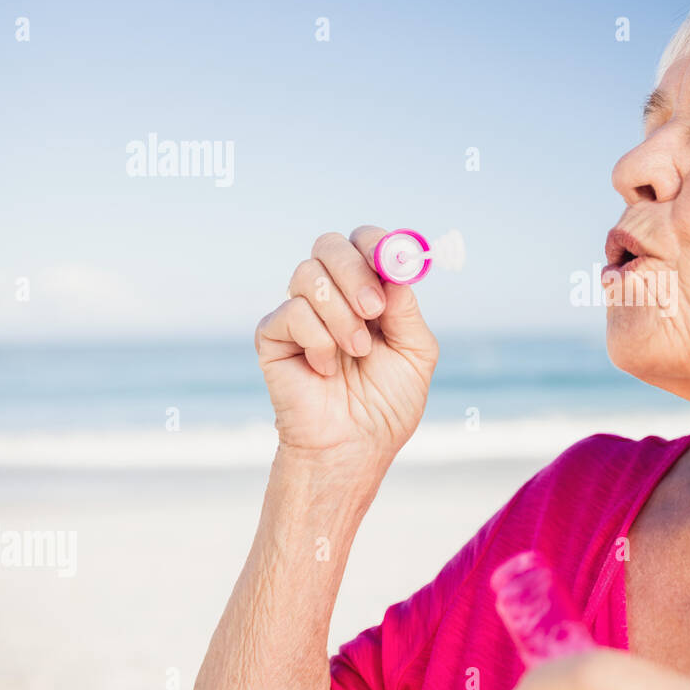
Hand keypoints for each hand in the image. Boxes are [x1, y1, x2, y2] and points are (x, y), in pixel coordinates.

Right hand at [255, 226, 438, 466]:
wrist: (355, 446)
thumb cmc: (387, 404)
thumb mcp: (416, 353)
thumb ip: (407, 310)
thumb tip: (396, 273)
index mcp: (368, 292)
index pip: (364, 243)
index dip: (377, 244)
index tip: (393, 263)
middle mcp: (332, 295)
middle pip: (330, 245)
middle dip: (356, 272)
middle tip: (374, 310)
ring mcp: (300, 312)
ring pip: (308, 274)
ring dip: (341, 316)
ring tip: (357, 354)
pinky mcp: (273, 334)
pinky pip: (292, 313)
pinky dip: (318, 342)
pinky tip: (325, 369)